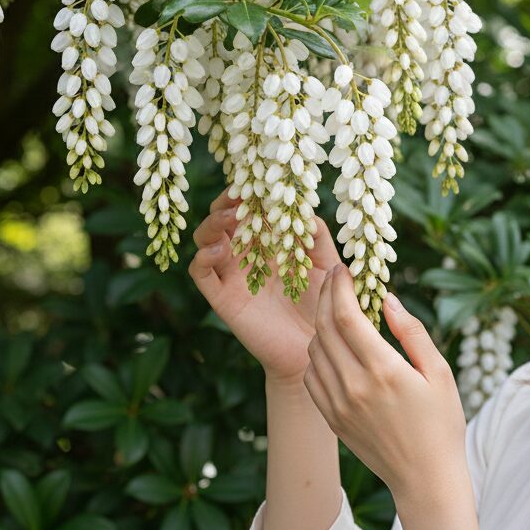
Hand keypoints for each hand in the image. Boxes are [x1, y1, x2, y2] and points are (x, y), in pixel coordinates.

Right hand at [188, 189, 342, 383]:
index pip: (251, 208)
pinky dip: (203, 257)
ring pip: (205, 239)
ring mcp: (232, 275)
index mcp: (271, 242)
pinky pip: (201, 273)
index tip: (258, 179)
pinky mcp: (223, 298)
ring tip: (230, 217)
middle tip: (239, 193)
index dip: (250, 192)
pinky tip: (219, 250)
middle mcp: (247, 254)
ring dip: (212, 224)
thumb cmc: (326, 305)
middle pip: (222, 217)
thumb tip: (305, 209)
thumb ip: (318, 237)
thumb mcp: (328, 266)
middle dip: (226, 201)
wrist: (319, 350)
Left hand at [303, 264, 467, 499]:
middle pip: (325, 327)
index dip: (340, 287)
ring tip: (339, 309)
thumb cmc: (442, 424)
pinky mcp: (332, 419)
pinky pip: (312, 376)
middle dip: (327, 296)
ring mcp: (338, 404)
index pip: (347, 316)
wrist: (425, 480)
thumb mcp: (440, 373)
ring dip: (322, 323)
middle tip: (336, 278)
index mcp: (383, 370)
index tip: (344, 269)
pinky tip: (334, 346)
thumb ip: (412, 332)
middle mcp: (354, 386)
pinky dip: (318, 354)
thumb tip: (387, 298)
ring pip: (314, 350)